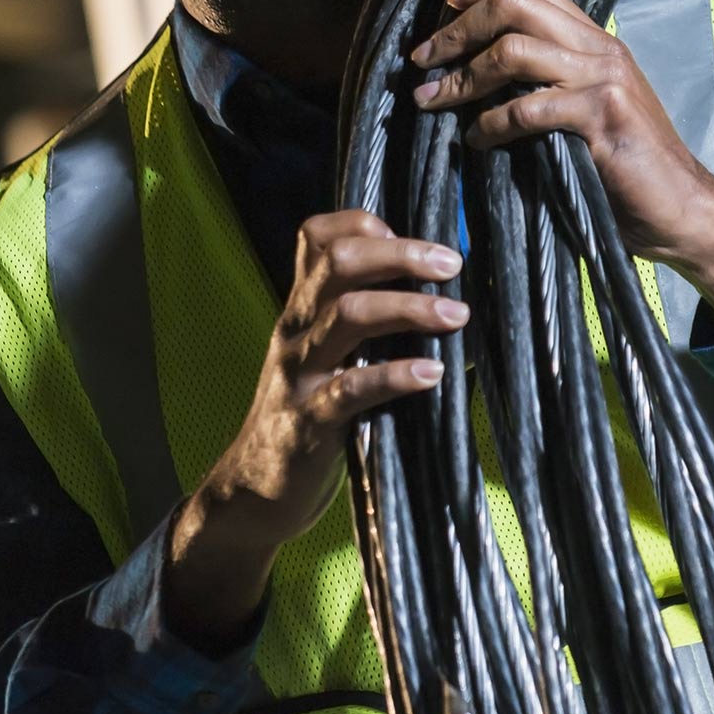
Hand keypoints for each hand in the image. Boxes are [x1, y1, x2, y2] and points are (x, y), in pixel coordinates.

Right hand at [166, 211, 464, 648]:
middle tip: (452, 264)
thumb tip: (442, 292)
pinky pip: (352, 389)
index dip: (366, 223)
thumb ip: (361, 321)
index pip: (318, 236)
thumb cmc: (309, 416)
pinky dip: (396, 376)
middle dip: (401, 254)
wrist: (256, 489)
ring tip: (457, 316)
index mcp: (302, 308)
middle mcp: (296, 329)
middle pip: (338, 263)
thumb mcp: (324, 356)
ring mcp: (300, 374)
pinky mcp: (310, 422)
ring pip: (348, 316)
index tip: (415, 240)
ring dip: (409, 308)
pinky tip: (433, 374)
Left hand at [406, 0, 713, 330]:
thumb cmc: (623, 168)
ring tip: (432, 99)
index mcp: (593, 40)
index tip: (440, 18)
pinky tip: (476, 140)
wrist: (682, 210)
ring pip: (514, 49)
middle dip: (456, 28)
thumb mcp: (581, 111)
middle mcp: (599, 48)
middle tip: (422, 60)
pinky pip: (529, 107)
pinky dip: (491, 123)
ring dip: (462, 76)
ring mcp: (604, 79)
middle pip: (514, 2)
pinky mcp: (603, 118)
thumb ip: (541, 83)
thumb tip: (467, 75)